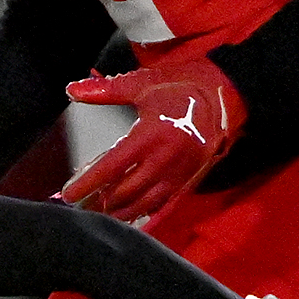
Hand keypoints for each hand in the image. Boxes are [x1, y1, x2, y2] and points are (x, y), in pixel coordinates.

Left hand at [60, 56, 244, 220]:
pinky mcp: (192, 176)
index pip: (112, 167)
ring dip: (121, 211)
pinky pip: (164, 201)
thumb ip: (105, 91)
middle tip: (78, 207)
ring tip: (99, 215)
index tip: (69, 194)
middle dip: (100, 202)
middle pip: (127, 191)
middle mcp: (167, 158)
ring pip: (146, 202)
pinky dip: (144, 210)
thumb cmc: (184, 86)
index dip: (88, 184)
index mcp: (152, 135)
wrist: (228, 92)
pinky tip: (129, 213)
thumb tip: (72, 90)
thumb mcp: (143, 83)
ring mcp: (181, 170)